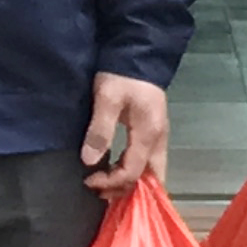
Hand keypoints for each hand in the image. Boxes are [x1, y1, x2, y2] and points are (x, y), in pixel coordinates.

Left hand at [82, 72, 168, 193]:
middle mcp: (158, 141)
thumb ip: (100, 129)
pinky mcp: (153, 133)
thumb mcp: (107, 98)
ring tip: (104, 186)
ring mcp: (158, 137)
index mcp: (148, 134)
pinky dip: (133, 174)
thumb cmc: (121, 75)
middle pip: (150, 180)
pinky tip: (115, 173)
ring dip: (129, 184)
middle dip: (126, 191)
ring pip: (151, 173)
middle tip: (100, 193)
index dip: (110, 182)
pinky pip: (147, 163)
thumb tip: (89, 161)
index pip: (132, 172)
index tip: (88, 179)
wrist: (138, 53)